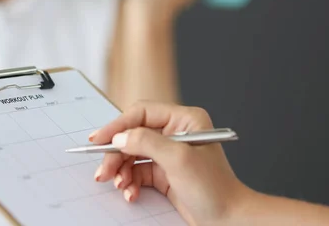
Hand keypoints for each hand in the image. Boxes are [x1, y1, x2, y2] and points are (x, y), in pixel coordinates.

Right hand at [90, 101, 249, 225]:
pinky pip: (137, 171)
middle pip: (133, 134)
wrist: (229, 221)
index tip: (99, 140)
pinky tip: (130, 192)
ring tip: (119, 185)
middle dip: (116, 153)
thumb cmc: (215, 189)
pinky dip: (130, 181)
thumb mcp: (179, 160)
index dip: (118, 126)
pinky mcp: (164, 172)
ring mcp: (169, 152)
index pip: (141, 113)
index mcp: (184, 119)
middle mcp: (175, 132)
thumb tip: (119, 137)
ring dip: (121, 170)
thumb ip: (146, 142)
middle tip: (103, 170)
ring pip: (132, 154)